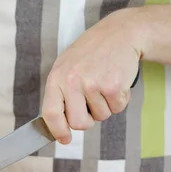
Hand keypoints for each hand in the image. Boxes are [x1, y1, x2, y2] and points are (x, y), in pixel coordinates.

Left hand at [42, 10, 143, 143]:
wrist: (120, 33)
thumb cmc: (92, 52)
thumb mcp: (68, 67)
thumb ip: (61, 93)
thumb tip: (62, 125)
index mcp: (57, 77)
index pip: (50, 113)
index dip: (57, 130)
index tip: (64, 139)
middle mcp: (72, 81)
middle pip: (78, 123)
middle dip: (88, 120)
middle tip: (93, 103)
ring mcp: (92, 84)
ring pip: (101, 117)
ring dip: (106, 105)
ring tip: (105, 82)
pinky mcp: (113, 86)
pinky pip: (117, 108)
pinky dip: (120, 99)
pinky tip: (117, 80)